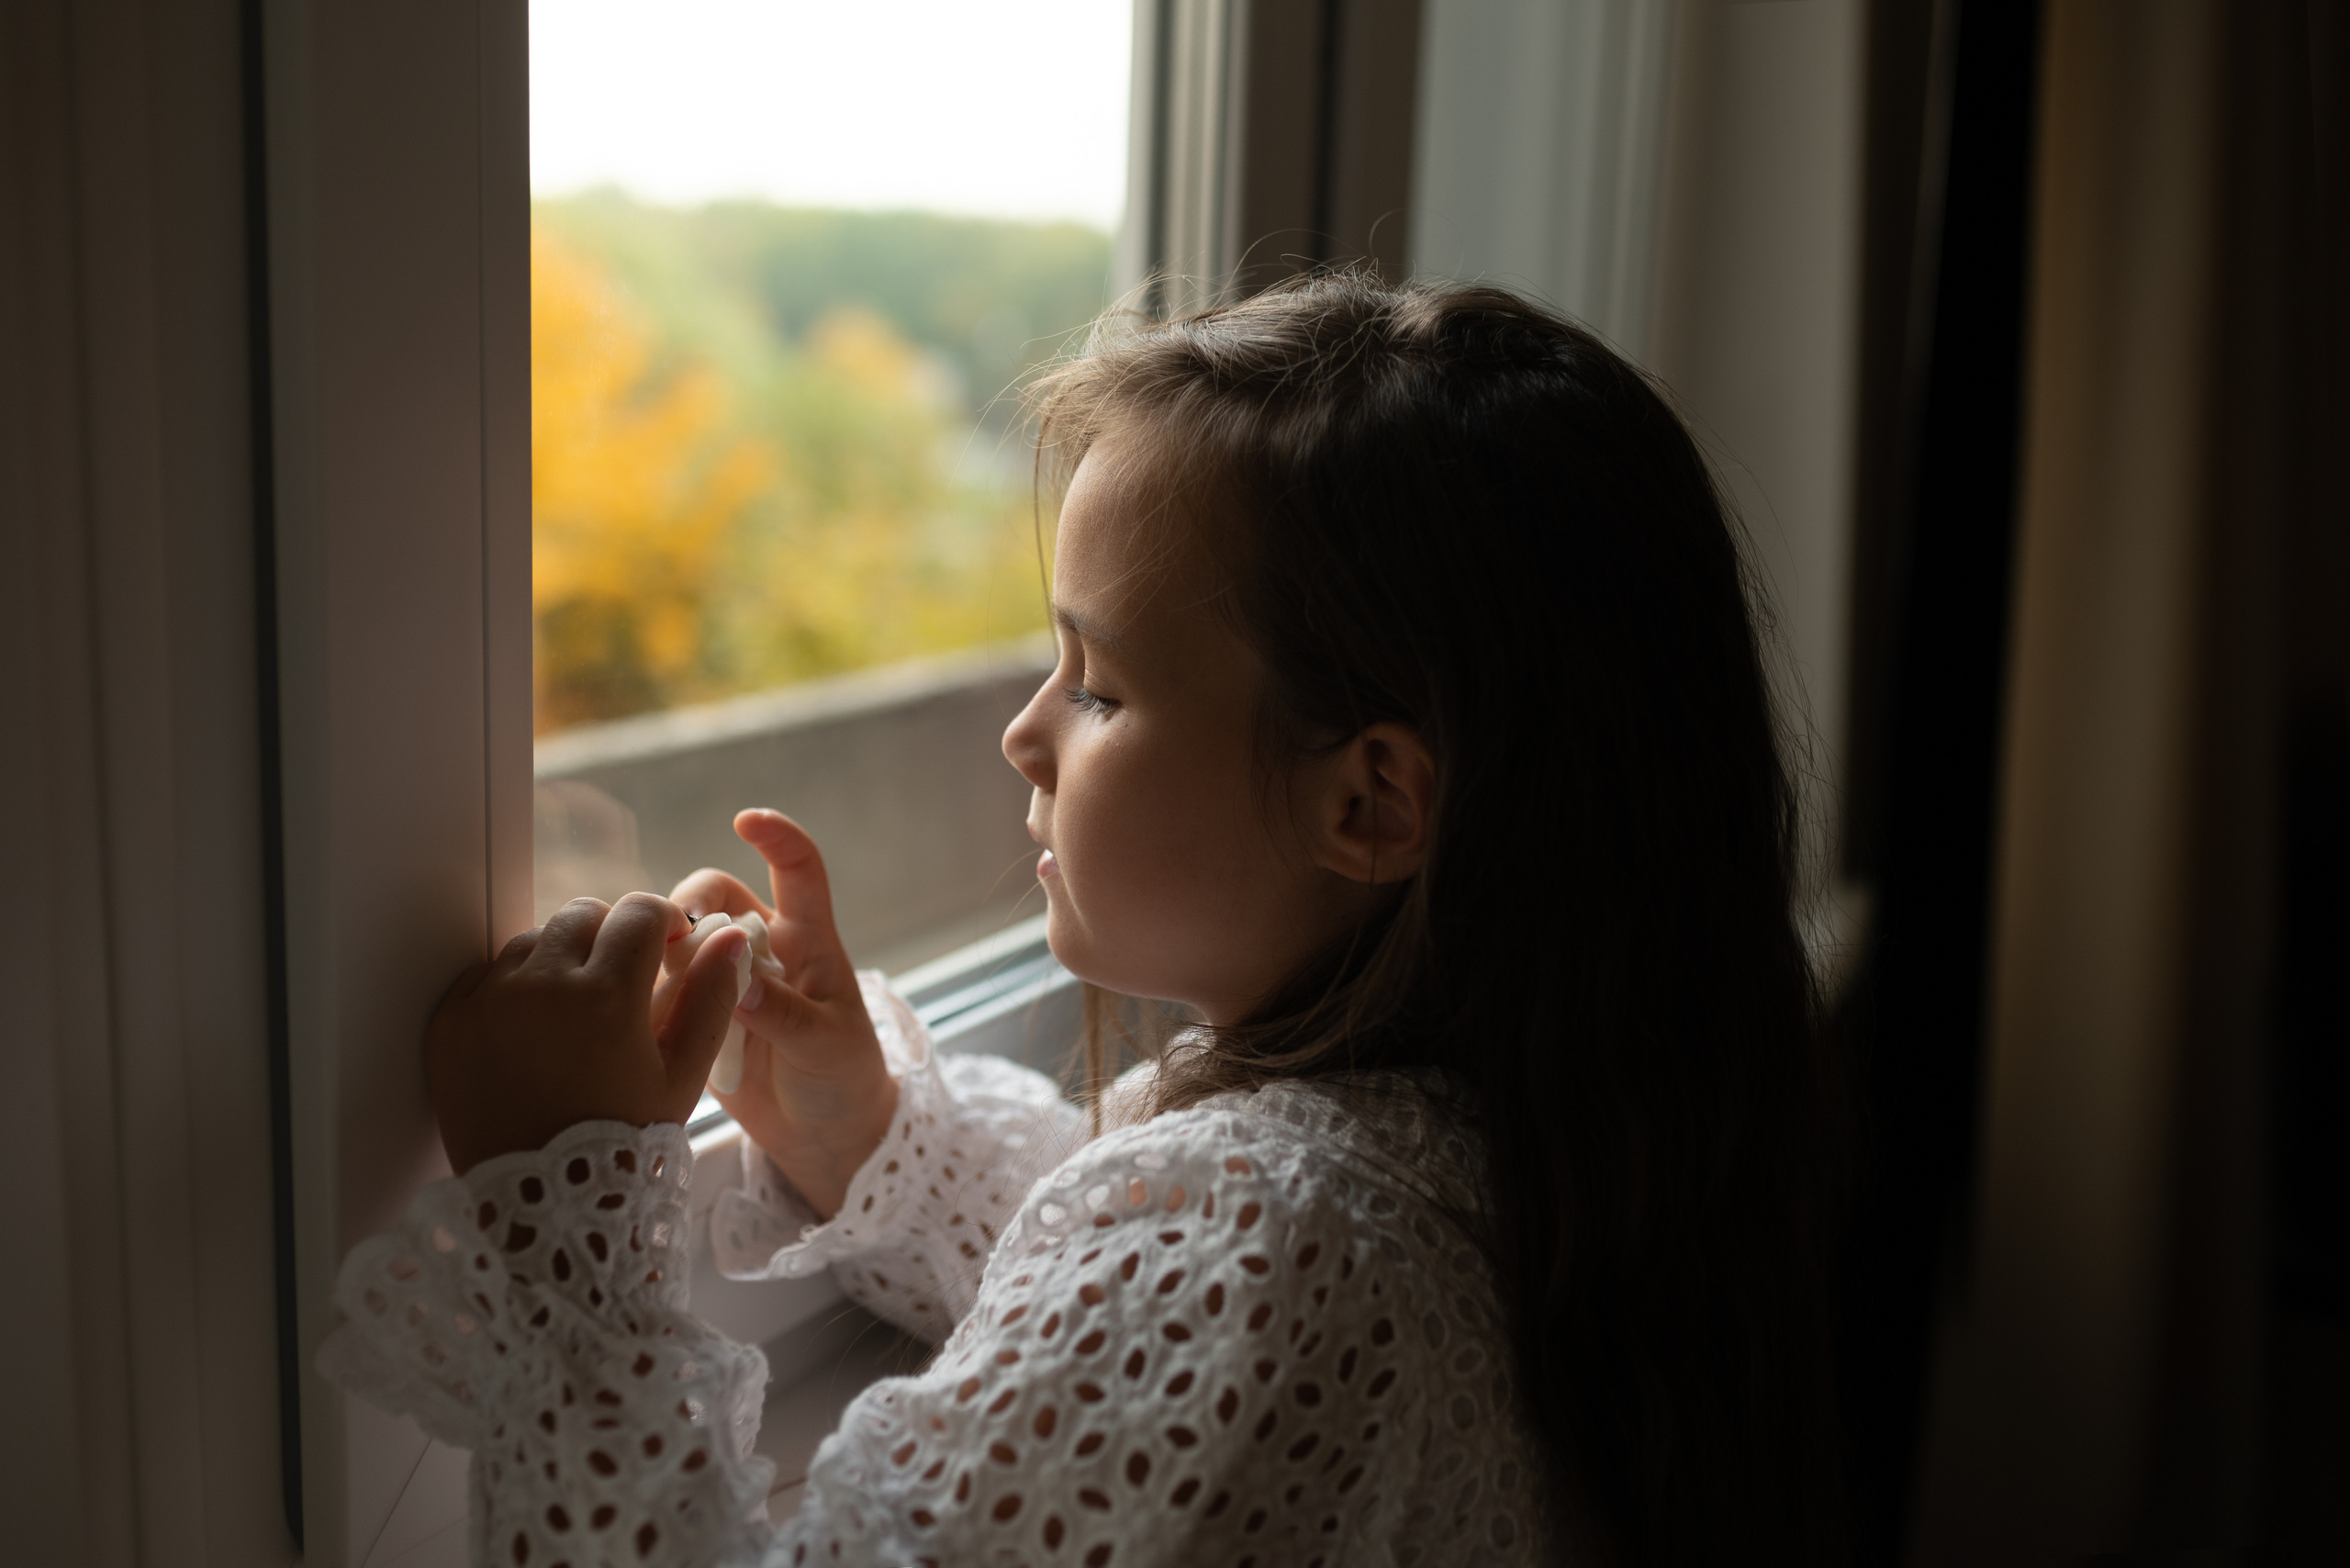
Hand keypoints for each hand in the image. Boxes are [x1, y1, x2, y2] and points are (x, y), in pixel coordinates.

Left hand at [427, 892, 749, 1174]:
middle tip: (622, 981)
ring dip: (561, 959)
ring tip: (576, 1011)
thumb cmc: (622, 1141)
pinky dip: (512, 988)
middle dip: (610, 936)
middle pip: (582, 914)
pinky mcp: (451, 1023)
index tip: (664, 947)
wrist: (544, 1205)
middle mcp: (541, 986)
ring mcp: (488, 1002)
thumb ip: (710, 997)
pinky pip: (486, 975)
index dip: (661, 922)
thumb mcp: (683, 1075)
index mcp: (606, 995)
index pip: (638, 911)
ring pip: (533, 940)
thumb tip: (728, 938)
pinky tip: (534, 1030)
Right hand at [669, 810, 899, 1218]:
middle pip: (715, 899)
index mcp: (808, 942)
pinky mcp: (694, 1019)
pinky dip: (648, 994)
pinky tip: (645, 1014)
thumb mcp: (827, 1045)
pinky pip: (659, 992)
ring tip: (660, 978)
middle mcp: (762, 952)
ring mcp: (723, 984)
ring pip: (678, 942)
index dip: (777, 838)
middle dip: (692, 901)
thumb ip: (785, 1014)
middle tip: (679, 928)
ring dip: (665, 949)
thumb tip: (738, 984)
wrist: (821, 1137)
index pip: (798, 871)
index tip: (746, 821)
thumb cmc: (843, 1078)